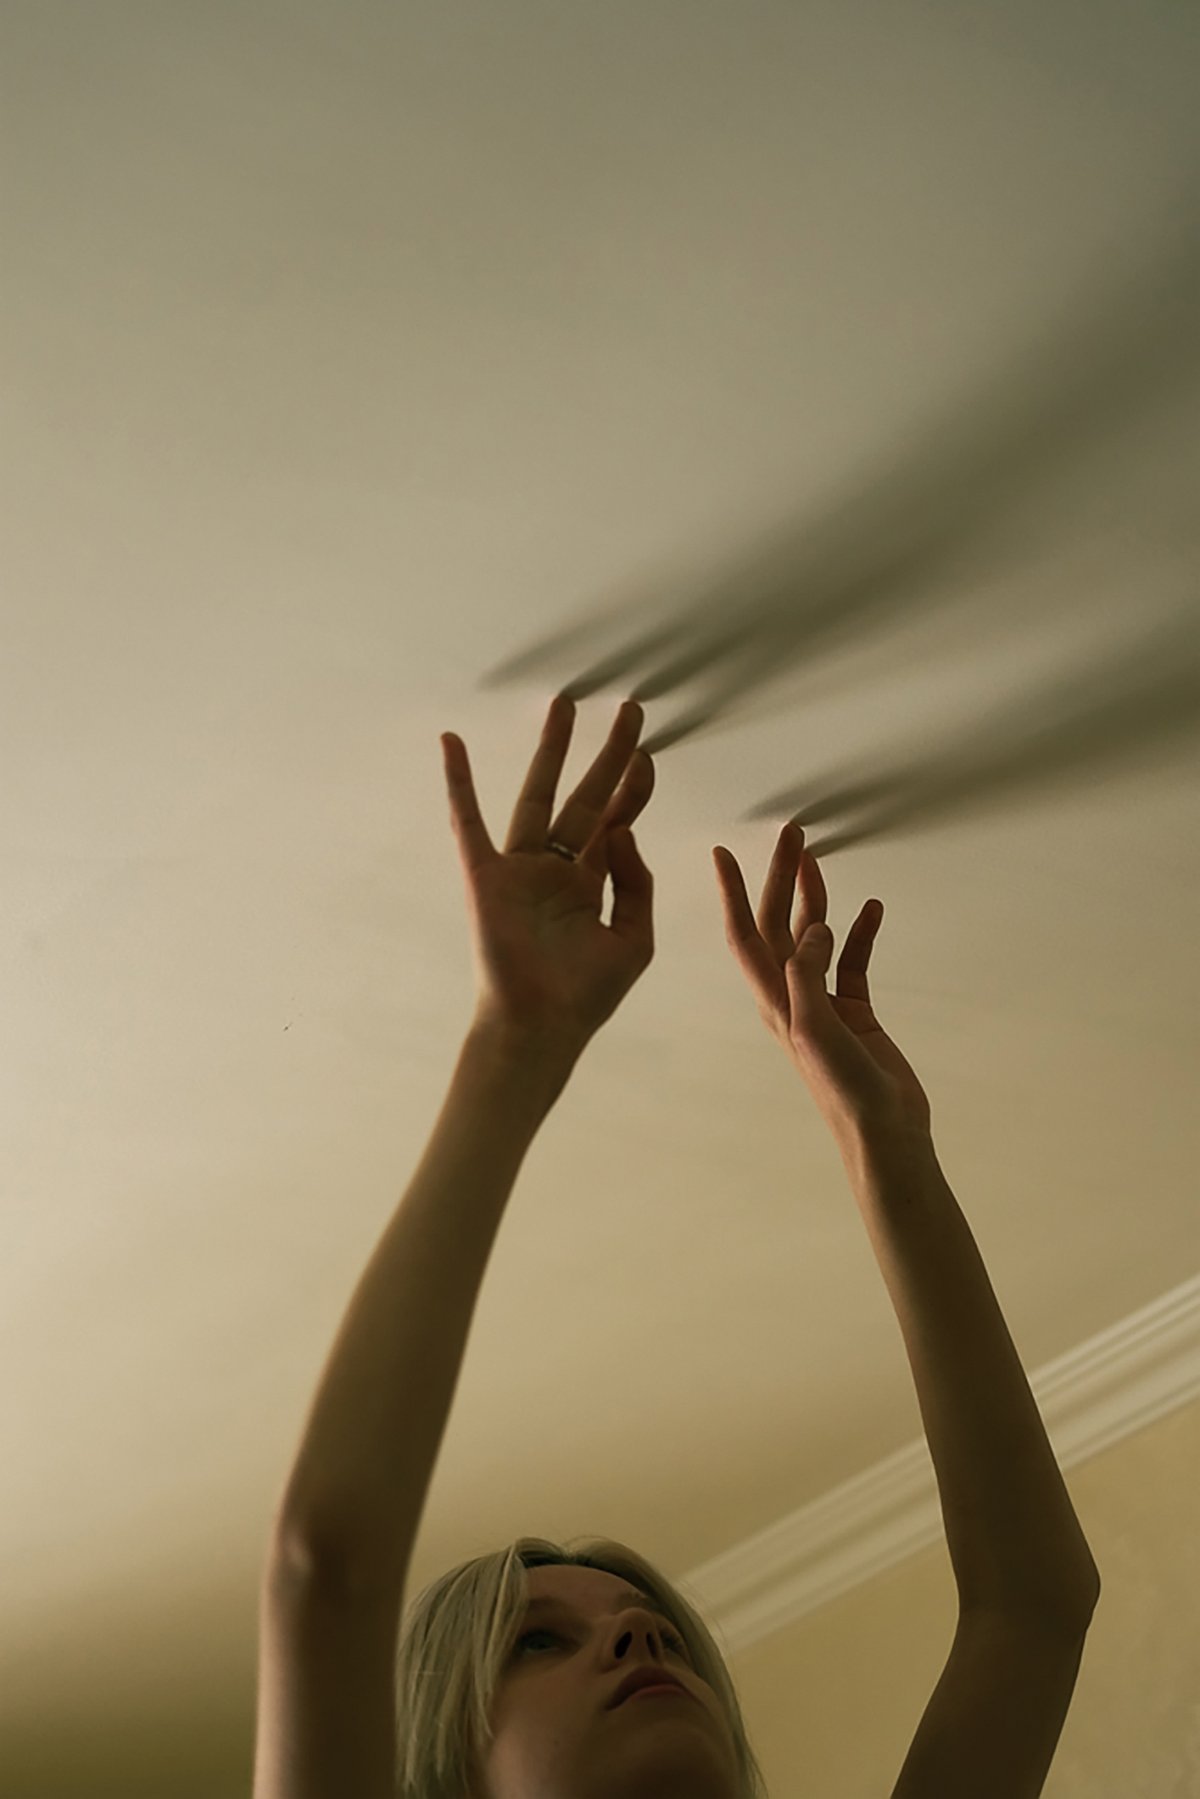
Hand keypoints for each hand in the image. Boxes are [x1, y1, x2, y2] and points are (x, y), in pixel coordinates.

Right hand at [442, 694, 655, 1057]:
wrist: (541, 1028)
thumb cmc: (584, 996)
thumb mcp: (633, 939)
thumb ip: (637, 884)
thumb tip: (625, 830)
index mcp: (590, 883)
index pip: (616, 821)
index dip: (633, 788)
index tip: (648, 755)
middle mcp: (556, 868)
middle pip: (586, 796)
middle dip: (609, 754)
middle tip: (630, 710)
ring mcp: (520, 868)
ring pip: (538, 795)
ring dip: (552, 750)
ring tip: (565, 704)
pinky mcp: (487, 876)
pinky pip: (469, 821)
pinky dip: (459, 782)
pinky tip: (453, 743)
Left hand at [713, 825, 932, 1137]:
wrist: (883, 1131)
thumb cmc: (842, 1089)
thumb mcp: (814, 1028)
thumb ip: (808, 974)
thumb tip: (814, 927)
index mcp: (773, 999)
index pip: (744, 935)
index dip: (732, 893)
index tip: (721, 854)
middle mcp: (791, 994)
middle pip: (779, 924)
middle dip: (780, 878)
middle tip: (790, 836)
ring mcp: (822, 1001)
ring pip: (814, 935)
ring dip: (815, 897)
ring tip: (816, 858)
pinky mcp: (854, 1010)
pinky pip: (854, 960)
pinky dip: (861, 932)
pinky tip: (872, 908)